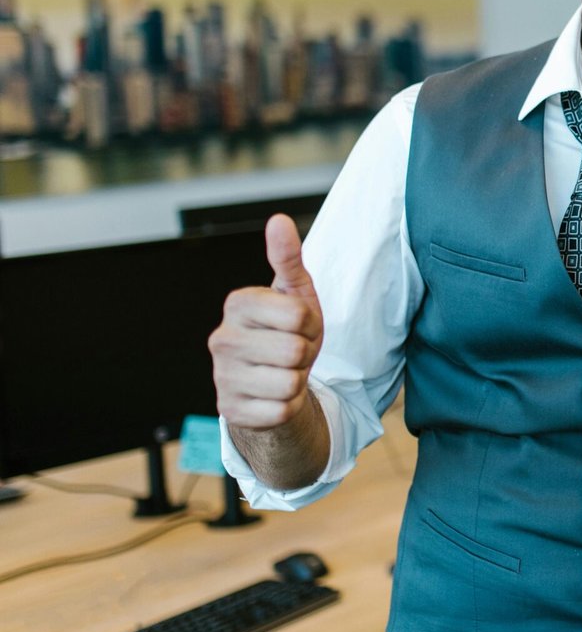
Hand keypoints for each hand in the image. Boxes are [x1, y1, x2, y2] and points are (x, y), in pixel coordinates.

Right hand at [209, 214, 324, 429]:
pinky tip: (274, 396)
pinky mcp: (230, 411)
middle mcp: (221, 339)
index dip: (310, 324)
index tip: (299, 326)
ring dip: (298, 381)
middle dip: (305, 354)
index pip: (299, 314)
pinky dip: (288, 406)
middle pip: (295, 350)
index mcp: (237, 304)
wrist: (273, 382)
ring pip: (289, 382)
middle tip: (293, 352)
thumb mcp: (294, 293)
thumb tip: (278, 221)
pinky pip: (281, 410)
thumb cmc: (287, 333)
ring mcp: (222, 376)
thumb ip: (288, 258)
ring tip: (284, 372)